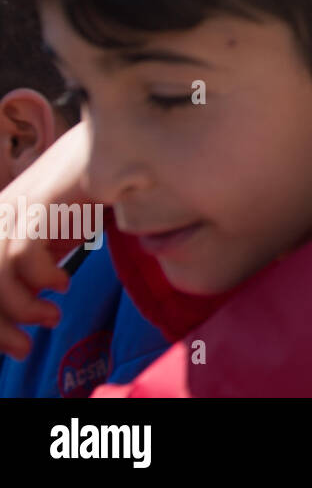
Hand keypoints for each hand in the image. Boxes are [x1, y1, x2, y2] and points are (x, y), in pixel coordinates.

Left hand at [0, 123, 93, 357]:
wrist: (118, 146)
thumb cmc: (91, 189)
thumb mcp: (58, 232)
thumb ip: (40, 259)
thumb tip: (31, 300)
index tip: (15, 344)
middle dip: (0, 322)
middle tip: (24, 346)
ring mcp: (16, 206)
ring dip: (22, 306)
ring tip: (50, 315)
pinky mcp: (38, 203)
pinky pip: (23, 254)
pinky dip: (41, 277)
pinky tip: (61, 282)